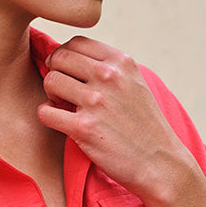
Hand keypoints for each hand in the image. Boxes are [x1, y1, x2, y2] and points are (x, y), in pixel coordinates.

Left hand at [37, 36, 191, 202]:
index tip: (69, 74)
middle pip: (59, 57)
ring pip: (50, 81)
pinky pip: (45, 112)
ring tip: (65, 108)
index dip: (65, 57)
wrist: (160, 163)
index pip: (76, 42)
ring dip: (51, 95)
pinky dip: (48, 117)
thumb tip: (71, 56)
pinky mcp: (84, 128)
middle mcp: (109, 76)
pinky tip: (62, 124)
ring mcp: (96, 101)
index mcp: (122, 62)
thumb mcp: (134, 84)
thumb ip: (109, 68)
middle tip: (64, 93)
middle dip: (56, 73)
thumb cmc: (143, 126)